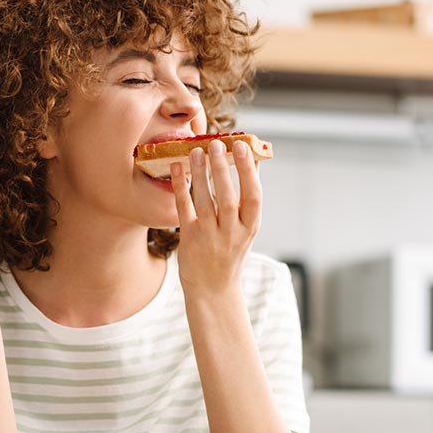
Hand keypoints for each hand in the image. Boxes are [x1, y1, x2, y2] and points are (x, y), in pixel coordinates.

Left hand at [169, 138, 261, 296]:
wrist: (213, 288)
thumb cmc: (231, 250)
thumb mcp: (247, 226)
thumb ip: (249, 195)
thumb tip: (256, 159)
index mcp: (250, 227)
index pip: (253, 196)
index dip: (249, 171)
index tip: (242, 146)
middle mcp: (232, 233)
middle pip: (227, 198)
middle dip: (222, 169)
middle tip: (215, 144)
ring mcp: (210, 237)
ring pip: (205, 202)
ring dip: (200, 175)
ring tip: (196, 151)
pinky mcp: (189, 239)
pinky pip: (184, 209)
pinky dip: (180, 187)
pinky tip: (176, 168)